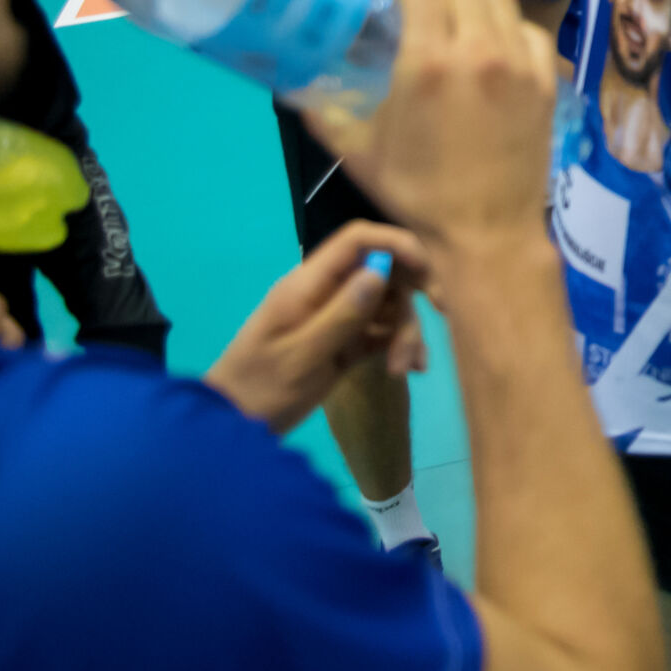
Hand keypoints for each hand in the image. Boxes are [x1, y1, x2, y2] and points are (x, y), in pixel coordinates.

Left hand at [205, 221, 429, 432]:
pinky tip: (407, 370)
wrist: (232, 429)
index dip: (397, 245)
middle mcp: (325, 293)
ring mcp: (335, 319)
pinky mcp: (343, 344)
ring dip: (405, 332)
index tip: (428, 273)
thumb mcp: (302, 356)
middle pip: (382, 274)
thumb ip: (342, 314)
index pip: (358, 241)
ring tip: (404, 369)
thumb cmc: (260, 389)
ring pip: (386, 307)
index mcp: (308, 284)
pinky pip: (380, 334)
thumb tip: (380, 271)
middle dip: (409, 300)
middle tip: (438, 322)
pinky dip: (397, 347)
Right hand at [295, 0, 557, 258]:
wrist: (485, 232)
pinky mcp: (545, 82)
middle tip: (420, 2)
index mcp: (429, 61)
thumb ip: (323, 112)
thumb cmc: (417, 194)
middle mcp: (479, 51)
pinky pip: (529, 32)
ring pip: (500, 0)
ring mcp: (519, 65)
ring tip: (456, 18)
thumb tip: (295, 85)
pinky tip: (493, 44)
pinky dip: (509, 27)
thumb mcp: (357, 152)